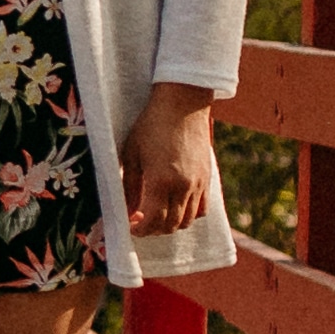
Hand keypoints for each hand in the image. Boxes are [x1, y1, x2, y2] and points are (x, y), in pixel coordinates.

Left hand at [122, 83, 219, 240]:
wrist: (183, 104)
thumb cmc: (151, 125)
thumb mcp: (132, 154)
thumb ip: (129, 187)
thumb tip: (127, 212)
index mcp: (161, 181)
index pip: (152, 221)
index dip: (140, 230)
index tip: (130, 226)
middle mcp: (183, 186)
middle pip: (170, 225)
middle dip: (153, 230)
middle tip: (140, 222)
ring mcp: (198, 184)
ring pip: (187, 221)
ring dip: (170, 225)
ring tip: (157, 215)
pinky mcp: (207, 178)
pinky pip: (202, 209)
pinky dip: (189, 215)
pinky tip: (176, 206)